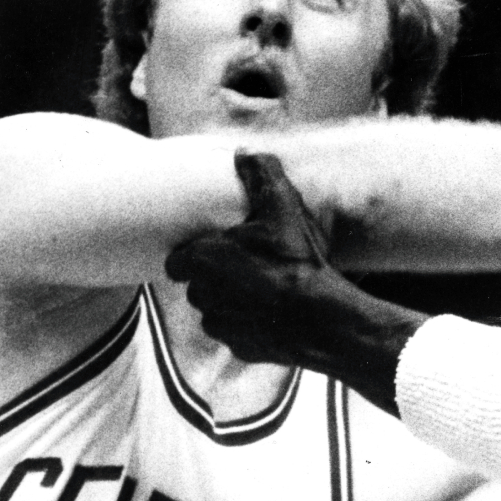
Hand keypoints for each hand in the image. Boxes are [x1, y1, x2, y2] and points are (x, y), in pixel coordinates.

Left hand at [166, 152, 423, 411]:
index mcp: (204, 259)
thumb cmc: (296, 263)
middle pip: (199, 284)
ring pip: (217, 310)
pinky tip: (276, 314)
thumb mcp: (284, 209)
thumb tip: (245, 152)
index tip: (219, 248)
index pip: (178, 258)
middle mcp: (202, 295)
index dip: (197, 252)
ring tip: (267, 291)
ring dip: (233, 301)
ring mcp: (220, 326)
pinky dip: (251, 325)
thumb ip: (261, 177)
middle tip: (250, 265)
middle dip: (218, 276)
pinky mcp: (239, 348)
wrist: (322, 319)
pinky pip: (238, 333)